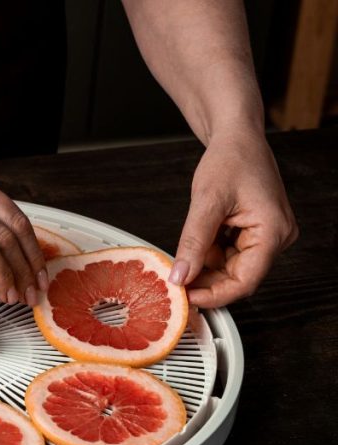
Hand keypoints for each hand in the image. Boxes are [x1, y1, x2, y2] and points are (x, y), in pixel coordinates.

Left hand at [172, 130, 297, 307]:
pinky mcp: (253, 233)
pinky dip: (209, 257)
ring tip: (180, 264)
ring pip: (231, 268)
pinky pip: (230, 256)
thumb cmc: (231, 159)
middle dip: (206, 283)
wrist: (236, 138)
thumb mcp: (206, 201)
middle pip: (238, 277)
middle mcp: (276, 236)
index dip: (214, 295)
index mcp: (273, 231)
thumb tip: (180, 275)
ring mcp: (266, 235)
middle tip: (175, 285)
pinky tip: (193, 252)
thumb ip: (193, 242)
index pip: (245, 281)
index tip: (187, 299)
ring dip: (205, 269)